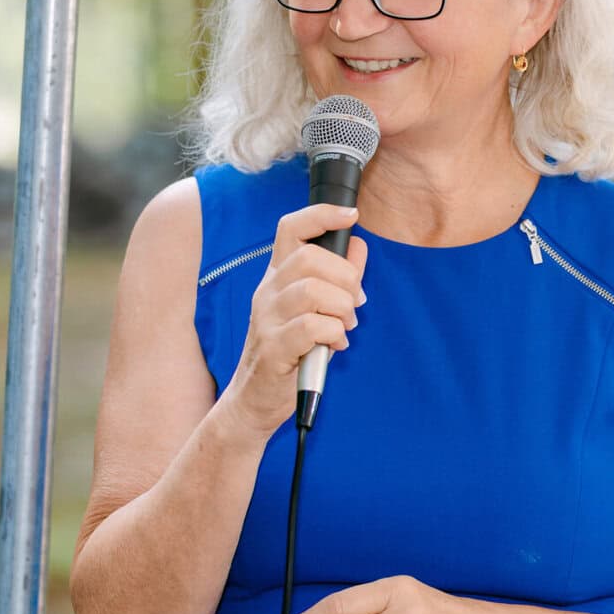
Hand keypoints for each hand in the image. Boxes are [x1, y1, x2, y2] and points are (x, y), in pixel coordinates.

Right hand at [226, 203, 366, 438]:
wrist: (254, 400)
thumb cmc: (290, 351)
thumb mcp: (314, 310)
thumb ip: (337, 279)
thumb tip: (359, 248)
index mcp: (277, 276)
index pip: (291, 228)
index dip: (322, 214)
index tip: (352, 214)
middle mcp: (268, 291)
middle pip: (311, 258)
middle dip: (346, 279)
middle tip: (354, 304)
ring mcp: (266, 318)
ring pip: (312, 291)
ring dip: (342, 308)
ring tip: (344, 327)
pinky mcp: (272, 348)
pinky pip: (311, 327)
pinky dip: (333, 334)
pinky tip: (334, 346)